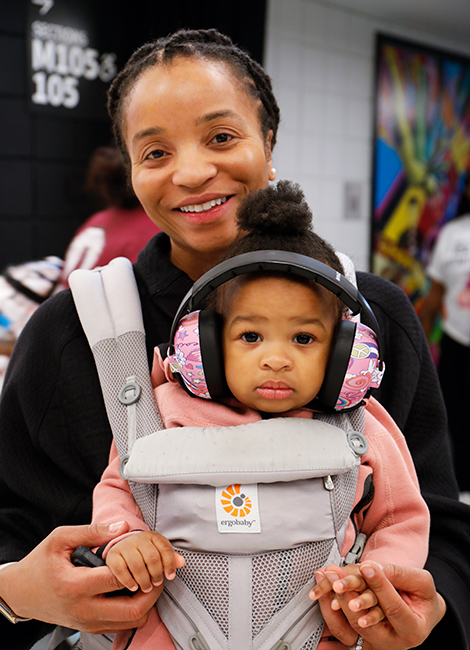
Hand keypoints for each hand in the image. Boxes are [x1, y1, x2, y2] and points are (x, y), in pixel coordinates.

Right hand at [0, 522, 163, 633]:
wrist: (22, 593)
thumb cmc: (41, 564)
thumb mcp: (60, 539)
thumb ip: (93, 531)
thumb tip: (123, 526)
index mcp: (76, 585)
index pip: (119, 579)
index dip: (138, 565)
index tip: (146, 552)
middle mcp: (84, 610)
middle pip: (133, 610)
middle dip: (154, 590)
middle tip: (159, 571)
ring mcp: (89, 623)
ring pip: (132, 622)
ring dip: (148, 602)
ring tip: (149, 579)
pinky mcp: (91, 628)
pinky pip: (123, 625)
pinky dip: (136, 609)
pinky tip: (134, 590)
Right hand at [106, 531, 184, 593]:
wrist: (121, 549)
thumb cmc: (143, 554)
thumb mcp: (157, 552)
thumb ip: (170, 557)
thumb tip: (182, 562)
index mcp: (152, 536)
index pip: (165, 548)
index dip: (170, 563)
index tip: (170, 576)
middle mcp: (138, 538)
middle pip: (152, 557)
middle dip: (156, 573)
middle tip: (156, 583)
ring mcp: (124, 546)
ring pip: (138, 565)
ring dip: (144, 580)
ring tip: (146, 587)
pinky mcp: (112, 555)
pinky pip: (121, 569)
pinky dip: (128, 581)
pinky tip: (133, 587)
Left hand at [310, 562, 445, 648]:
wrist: (421, 613)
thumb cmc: (423, 597)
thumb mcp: (422, 582)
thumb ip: (399, 574)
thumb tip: (371, 567)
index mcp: (413, 630)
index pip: (394, 608)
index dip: (379, 586)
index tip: (366, 566)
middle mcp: (392, 641)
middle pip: (365, 622)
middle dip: (349, 597)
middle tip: (337, 577)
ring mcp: (375, 641)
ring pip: (350, 627)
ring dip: (338, 601)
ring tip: (329, 581)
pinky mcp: (362, 637)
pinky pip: (344, 628)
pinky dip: (333, 610)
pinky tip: (327, 593)